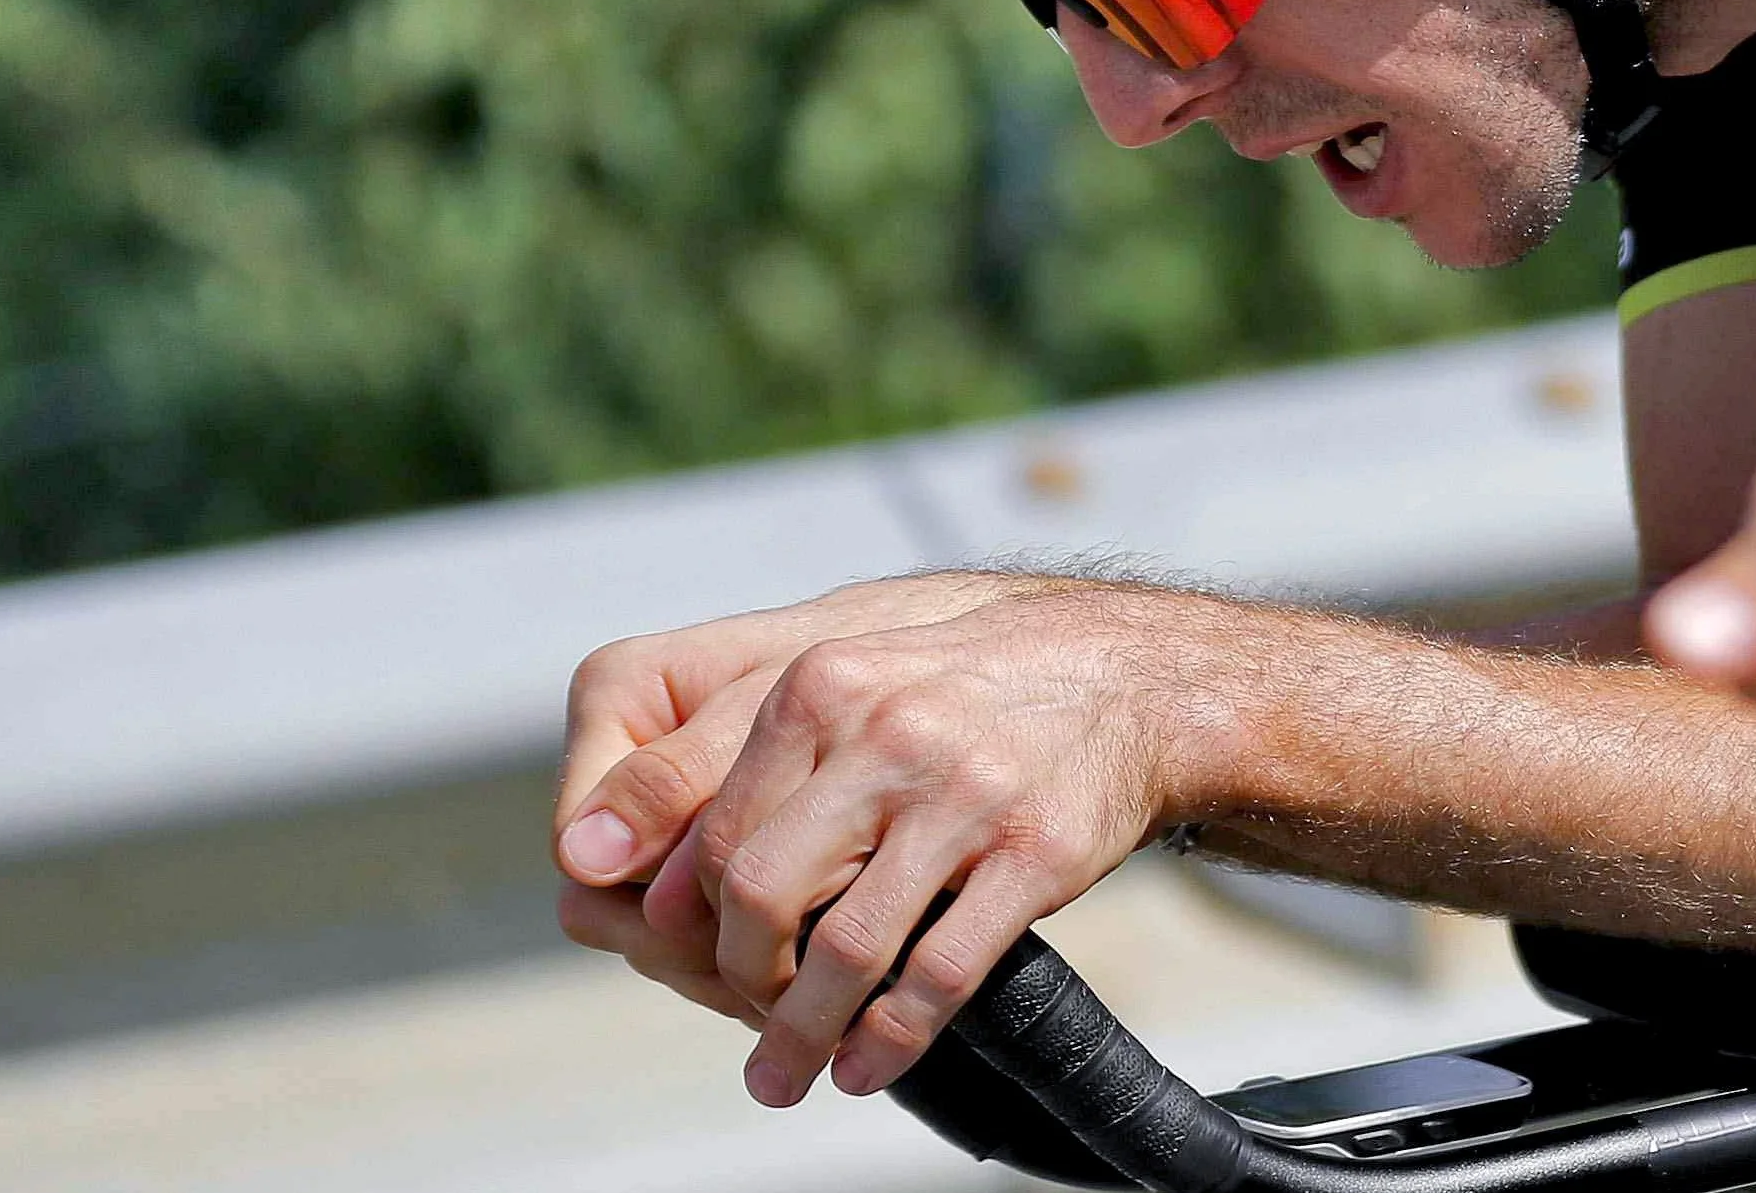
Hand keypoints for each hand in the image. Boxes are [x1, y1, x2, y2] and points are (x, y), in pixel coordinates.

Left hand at [552, 571, 1074, 1027]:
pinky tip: (869, 1065)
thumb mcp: (850, 685)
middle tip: (749, 1019)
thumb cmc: (962, 695)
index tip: (697, 965)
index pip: (711, 832)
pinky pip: (941, 973)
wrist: (1127, 680)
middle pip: (761, 894)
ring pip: (848, 948)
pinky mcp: (1035, 853)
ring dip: (804, 1035)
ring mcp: (965, 795)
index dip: (694, 922)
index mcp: (821, 686)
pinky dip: (892, 1039)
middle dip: (741, 981)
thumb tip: (628, 870)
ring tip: (788, 1075)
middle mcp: (886, 733)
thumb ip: (751, 764)